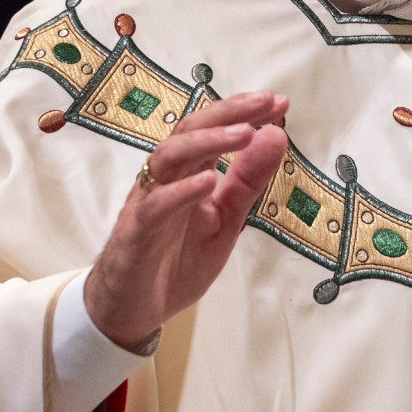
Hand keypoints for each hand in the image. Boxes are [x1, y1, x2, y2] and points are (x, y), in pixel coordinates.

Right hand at [85, 90, 289, 349]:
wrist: (133, 310)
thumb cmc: (176, 260)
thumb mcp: (225, 220)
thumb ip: (248, 182)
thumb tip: (276, 136)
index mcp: (187, 173)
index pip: (212, 130)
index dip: (243, 112)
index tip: (279, 102)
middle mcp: (165, 179)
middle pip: (189, 131)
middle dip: (228, 113)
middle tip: (265, 102)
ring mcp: (147, 203)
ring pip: (170, 158)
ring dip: (209, 142)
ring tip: (245, 134)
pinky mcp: (135, 234)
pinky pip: (155, 206)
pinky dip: (182, 191)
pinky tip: (209, 181)